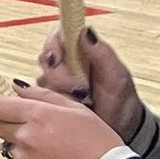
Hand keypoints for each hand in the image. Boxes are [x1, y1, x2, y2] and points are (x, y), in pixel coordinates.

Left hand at [0, 84, 125, 158]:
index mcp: (38, 115)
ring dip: (21, 142)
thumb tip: (19, 88)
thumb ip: (43, 95)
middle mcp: (26, 137)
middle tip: (26, 121)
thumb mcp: (77, 110)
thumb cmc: (99, 146)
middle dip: (3, 119)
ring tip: (51, 145)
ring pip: (9, 144)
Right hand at [35, 26, 143, 141]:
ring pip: (42, 79)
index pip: (57, 36)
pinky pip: (39, 98)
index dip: (54, 45)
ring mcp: (56, 82)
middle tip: (79, 87)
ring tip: (81, 99)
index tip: (59, 58)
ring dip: (59, 90)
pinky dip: (54, 103)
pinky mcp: (50, 100)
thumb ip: (101, 52)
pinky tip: (71, 106)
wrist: (119, 127)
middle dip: (59, 74)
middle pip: (45, 58)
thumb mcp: (116, 75)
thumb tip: (86, 31)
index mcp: (81, 51)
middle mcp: (65, 64)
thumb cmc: (120, 99)